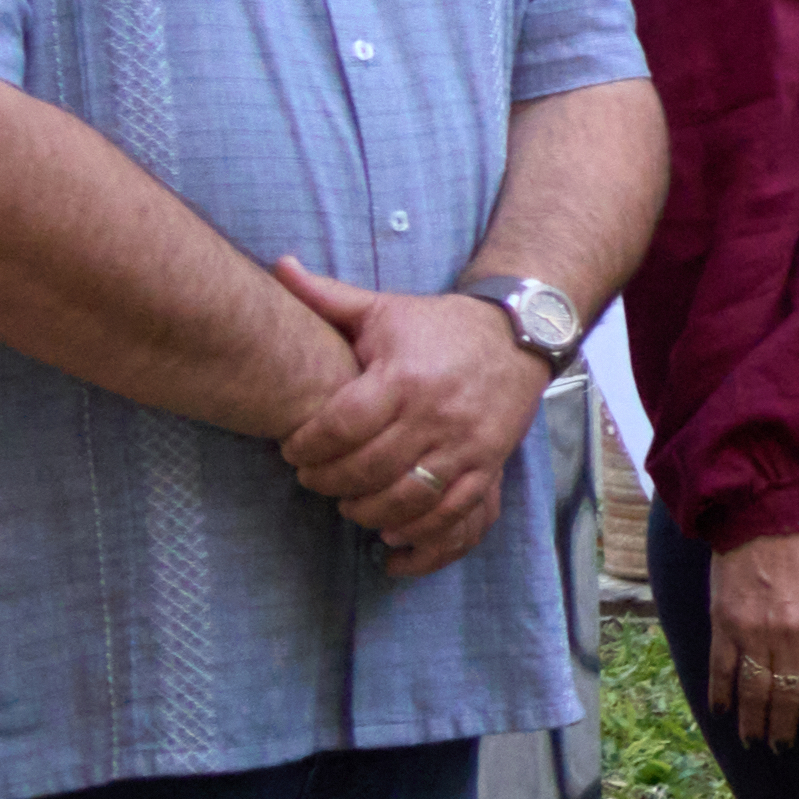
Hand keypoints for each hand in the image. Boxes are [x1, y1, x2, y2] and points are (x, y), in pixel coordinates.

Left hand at [269, 261, 543, 570]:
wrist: (521, 335)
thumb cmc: (441, 327)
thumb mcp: (385, 309)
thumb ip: (328, 297)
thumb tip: (278, 265)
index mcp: (405, 377)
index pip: (342, 426)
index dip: (307, 446)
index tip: (292, 451)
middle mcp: (437, 415)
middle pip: (368, 469)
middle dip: (328, 482)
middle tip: (312, 478)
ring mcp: (467, 446)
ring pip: (406, 498)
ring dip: (367, 511)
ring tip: (347, 503)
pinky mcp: (489, 467)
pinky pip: (452, 515)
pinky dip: (419, 534)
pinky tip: (391, 533)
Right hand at [703, 522, 798, 747]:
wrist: (765, 517)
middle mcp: (793, 636)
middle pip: (788, 697)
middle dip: (784, 728)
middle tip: (781, 748)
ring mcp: (756, 632)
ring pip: (754, 691)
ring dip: (753, 722)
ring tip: (754, 741)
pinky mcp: (724, 624)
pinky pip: (722, 670)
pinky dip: (721, 695)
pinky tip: (722, 713)